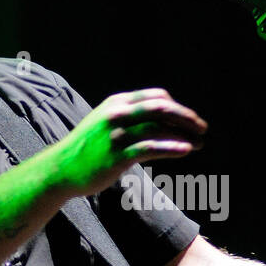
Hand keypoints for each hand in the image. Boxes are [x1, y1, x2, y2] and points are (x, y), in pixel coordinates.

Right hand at [50, 88, 206, 195]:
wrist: (62, 168)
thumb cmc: (89, 148)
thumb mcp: (106, 122)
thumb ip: (130, 117)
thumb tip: (161, 122)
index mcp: (118, 102)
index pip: (157, 96)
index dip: (177, 107)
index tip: (188, 120)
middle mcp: (118, 114)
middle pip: (162, 108)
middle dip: (187, 117)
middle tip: (203, 128)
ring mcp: (117, 134)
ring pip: (159, 128)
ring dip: (184, 135)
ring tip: (199, 144)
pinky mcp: (118, 155)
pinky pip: (151, 147)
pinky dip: (171, 147)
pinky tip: (186, 151)